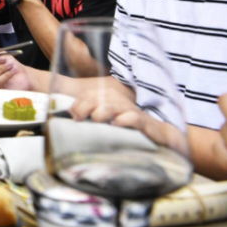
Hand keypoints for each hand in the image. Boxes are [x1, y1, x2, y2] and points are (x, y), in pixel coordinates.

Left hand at [68, 86, 185, 149]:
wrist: (155, 132)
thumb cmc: (126, 124)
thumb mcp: (105, 116)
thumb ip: (90, 112)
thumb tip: (72, 113)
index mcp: (108, 96)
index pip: (87, 94)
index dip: (77, 104)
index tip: (73, 116)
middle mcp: (118, 99)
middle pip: (96, 98)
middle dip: (84, 109)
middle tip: (80, 120)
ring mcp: (130, 109)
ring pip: (110, 106)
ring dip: (100, 114)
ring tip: (97, 121)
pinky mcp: (142, 120)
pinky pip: (131, 118)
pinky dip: (122, 121)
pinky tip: (115, 125)